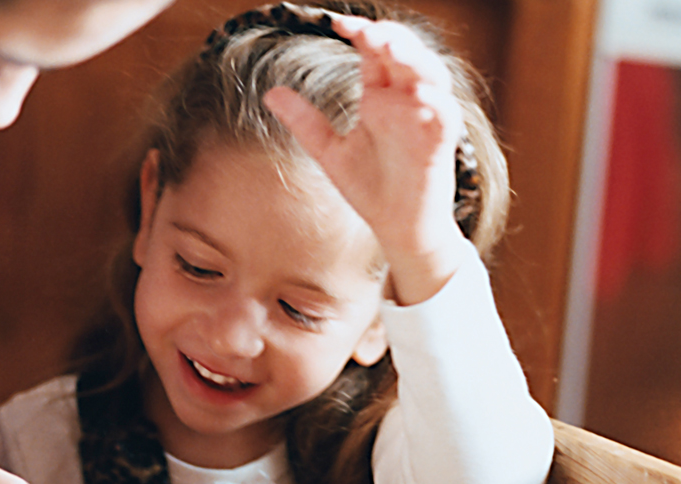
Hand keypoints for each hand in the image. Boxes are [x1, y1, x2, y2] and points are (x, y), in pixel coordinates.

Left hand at [263, 14, 467, 304]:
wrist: (397, 227)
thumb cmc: (370, 187)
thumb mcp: (329, 151)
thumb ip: (305, 122)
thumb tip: (270, 92)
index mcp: (380, 97)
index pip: (375, 53)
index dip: (361, 33)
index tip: (338, 24)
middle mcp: (406, 101)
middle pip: (404, 54)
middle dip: (388, 37)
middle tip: (364, 30)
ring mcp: (426, 119)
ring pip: (431, 74)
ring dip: (414, 57)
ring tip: (390, 46)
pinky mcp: (442, 144)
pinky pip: (446, 115)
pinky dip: (435, 100)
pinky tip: (418, 92)